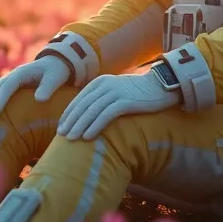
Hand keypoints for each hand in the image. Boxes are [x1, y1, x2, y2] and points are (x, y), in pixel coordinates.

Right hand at [0, 55, 71, 119]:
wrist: (55, 63)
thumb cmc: (56, 72)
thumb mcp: (56, 78)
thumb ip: (48, 87)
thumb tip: (39, 99)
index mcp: (22, 73)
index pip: (8, 85)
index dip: (1, 99)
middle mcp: (12, 75)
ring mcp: (8, 79)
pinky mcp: (8, 85)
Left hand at [57, 68, 179, 140]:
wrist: (161, 86)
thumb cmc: (138, 93)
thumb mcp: (116, 91)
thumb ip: (102, 99)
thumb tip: (87, 116)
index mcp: (100, 82)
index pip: (79, 99)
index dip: (68, 114)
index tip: (61, 127)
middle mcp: (105, 85)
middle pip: (83, 105)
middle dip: (71, 121)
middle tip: (61, 135)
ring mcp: (115, 92)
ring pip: (91, 111)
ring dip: (79, 126)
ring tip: (71, 139)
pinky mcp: (126, 101)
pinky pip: (106, 115)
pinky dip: (95, 126)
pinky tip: (88, 137)